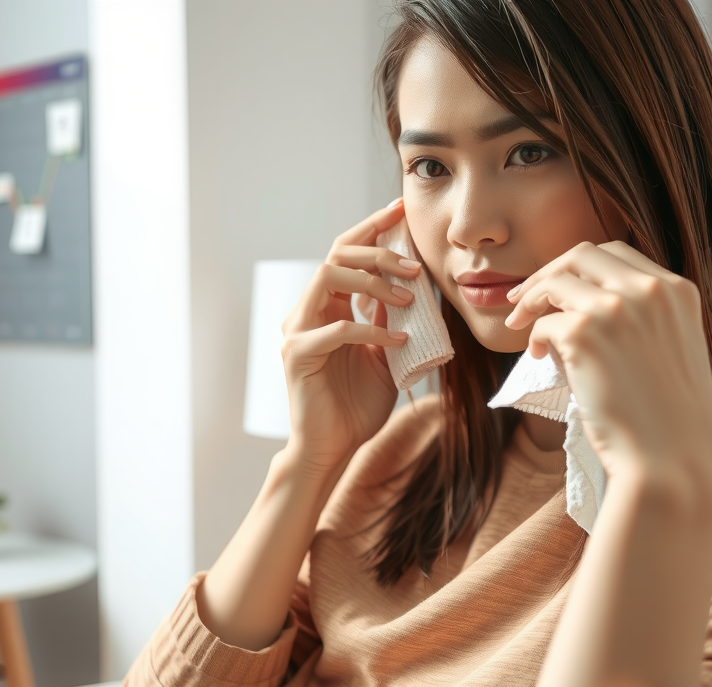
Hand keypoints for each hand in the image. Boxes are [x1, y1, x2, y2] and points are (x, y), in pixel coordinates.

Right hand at [280, 199, 421, 472]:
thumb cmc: (356, 406)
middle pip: (335, 255)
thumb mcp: (386, 354)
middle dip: (378, 251)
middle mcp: (306, 313)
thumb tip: (412, 285)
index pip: (343, 253)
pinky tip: (398, 341)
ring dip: (371, 282)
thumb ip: (391, 319)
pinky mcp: (298, 355)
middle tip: (414, 266)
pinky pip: (337, 329)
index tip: (399, 213)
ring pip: (327, 278)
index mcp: (326, 308)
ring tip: (406, 299)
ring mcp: (297, 332)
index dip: (370, 229)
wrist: (334, 448)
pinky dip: (371, 330)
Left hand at [503, 241, 711, 509]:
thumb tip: (570, 308)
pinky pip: (542, 323)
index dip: (578, 268)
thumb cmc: (666, 419)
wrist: (671, 462)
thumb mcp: (664, 351)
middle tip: (521, 299)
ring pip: (556, 280)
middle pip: (582, 253)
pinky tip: (537, 357)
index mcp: (677, 291)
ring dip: (531, 299)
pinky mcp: (585, 332)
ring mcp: (617, 307)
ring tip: (518, 325)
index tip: (556, 287)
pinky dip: (533, 337)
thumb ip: (634, 320)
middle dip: (548, 272)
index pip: (617, 254)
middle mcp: (650, 289)